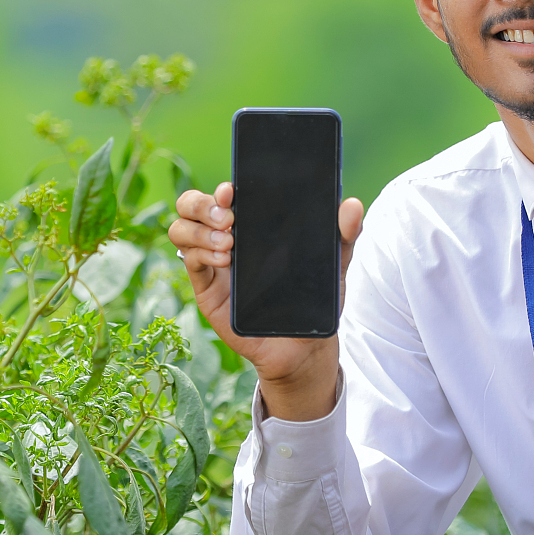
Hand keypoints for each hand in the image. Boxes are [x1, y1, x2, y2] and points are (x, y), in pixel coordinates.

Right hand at [168, 182, 363, 421]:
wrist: (302, 346)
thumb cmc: (313, 299)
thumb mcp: (333, 264)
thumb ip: (344, 234)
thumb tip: (353, 206)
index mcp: (251, 224)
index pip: (224, 194)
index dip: (222, 188)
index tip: (234, 191)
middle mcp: (226, 236)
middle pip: (191, 204)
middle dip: (202, 204)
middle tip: (228, 217)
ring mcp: (213, 261)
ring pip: (180, 229)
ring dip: (200, 230)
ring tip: (229, 244)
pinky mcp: (206, 286)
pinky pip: (189, 260)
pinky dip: (200, 253)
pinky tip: (224, 260)